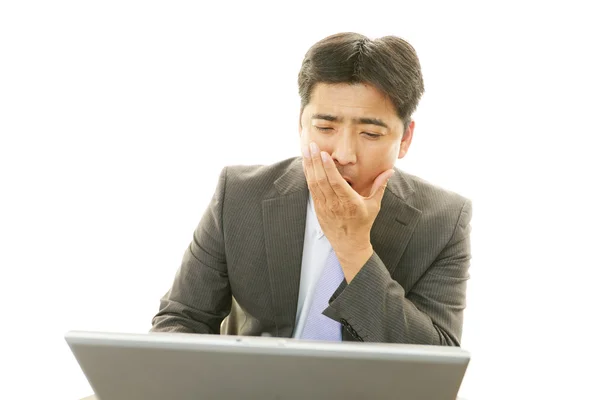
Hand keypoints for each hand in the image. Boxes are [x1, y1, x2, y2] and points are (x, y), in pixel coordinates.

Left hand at [302, 142, 393, 280]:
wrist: (349, 243)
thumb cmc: (363, 223)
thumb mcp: (374, 205)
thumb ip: (379, 186)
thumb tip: (390, 171)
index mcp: (349, 202)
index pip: (336, 182)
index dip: (328, 167)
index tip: (323, 154)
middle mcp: (334, 204)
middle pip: (322, 180)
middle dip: (315, 161)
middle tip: (311, 146)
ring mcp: (324, 206)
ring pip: (314, 184)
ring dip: (309, 166)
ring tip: (306, 151)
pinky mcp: (318, 208)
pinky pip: (311, 189)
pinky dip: (308, 176)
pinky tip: (306, 165)